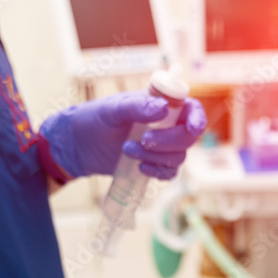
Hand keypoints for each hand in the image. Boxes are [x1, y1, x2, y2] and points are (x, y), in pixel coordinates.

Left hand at [38, 91, 205, 179]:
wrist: (79, 146)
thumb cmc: (95, 119)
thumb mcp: (113, 109)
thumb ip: (137, 107)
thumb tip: (162, 109)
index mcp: (162, 104)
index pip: (191, 109)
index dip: (197, 118)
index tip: (193, 128)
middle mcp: (166, 125)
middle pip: (187, 137)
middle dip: (168, 142)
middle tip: (143, 140)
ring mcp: (161, 147)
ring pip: (178, 157)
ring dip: (156, 157)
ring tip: (127, 150)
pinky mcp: (153, 164)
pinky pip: (168, 173)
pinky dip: (156, 172)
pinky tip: (138, 166)